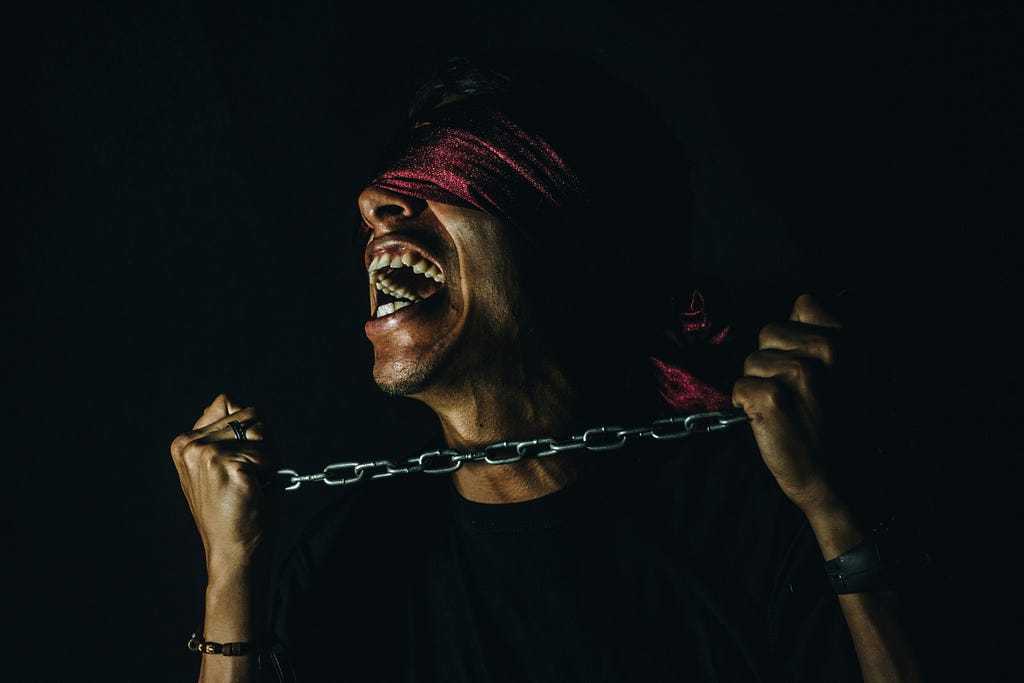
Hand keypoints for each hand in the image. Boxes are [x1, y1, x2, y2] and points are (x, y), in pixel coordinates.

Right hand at [170, 394, 274, 572]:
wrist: (235, 551)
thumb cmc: (236, 510)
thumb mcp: (221, 466)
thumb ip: (222, 433)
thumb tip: (228, 399)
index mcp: (184, 443)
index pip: (229, 403)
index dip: (247, 429)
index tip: (240, 463)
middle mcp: (189, 444)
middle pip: (250, 413)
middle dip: (262, 442)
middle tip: (249, 477)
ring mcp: (205, 453)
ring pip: (261, 428)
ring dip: (268, 455)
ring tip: (251, 483)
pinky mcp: (225, 463)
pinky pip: (269, 449)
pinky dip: (272, 469)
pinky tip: (255, 490)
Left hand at [732, 293, 846, 514]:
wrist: (841, 480)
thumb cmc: (843, 429)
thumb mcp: (853, 374)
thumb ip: (827, 342)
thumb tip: (795, 313)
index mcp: (847, 342)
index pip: (804, 304)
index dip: (794, 333)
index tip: (801, 360)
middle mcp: (824, 352)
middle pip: (768, 332)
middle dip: (772, 361)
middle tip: (795, 394)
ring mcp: (796, 374)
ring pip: (751, 361)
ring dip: (760, 384)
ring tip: (788, 409)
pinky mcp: (770, 398)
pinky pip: (738, 387)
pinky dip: (746, 406)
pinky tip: (771, 421)